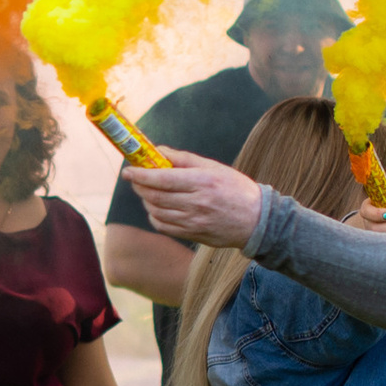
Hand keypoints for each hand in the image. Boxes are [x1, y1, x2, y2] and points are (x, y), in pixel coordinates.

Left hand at [121, 149, 263, 248]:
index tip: (128, 170)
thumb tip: (158, 150)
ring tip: (147, 191)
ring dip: (146, 200)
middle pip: (156, 196)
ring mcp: (194, 222)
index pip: (162, 178)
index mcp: (202, 182)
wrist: (257, 221)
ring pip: (156, 211)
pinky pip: (163, 226)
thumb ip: (184, 159)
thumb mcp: (214, 167)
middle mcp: (197, 203)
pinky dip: (154, 216)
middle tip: (134, 179)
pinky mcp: (192, 235)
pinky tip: (157, 208)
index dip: (141, 175)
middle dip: (139, 187)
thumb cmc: (235, 189)